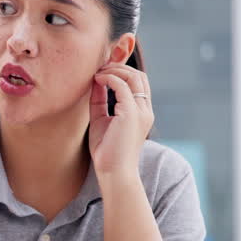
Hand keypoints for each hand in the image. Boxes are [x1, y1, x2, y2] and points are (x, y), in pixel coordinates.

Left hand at [87, 63, 153, 178]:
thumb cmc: (106, 151)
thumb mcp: (101, 120)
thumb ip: (100, 101)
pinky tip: (96, 80)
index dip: (121, 72)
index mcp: (142, 112)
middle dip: (119, 67)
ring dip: (113, 70)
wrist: (113, 172)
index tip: (102, 71)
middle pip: (139, 76)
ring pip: (133, 77)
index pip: (138, 83)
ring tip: (97, 73)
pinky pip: (122, 86)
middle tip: (99, 69)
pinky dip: (108, 79)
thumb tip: (95, 81)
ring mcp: (140, 111)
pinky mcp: (131, 114)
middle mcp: (145, 110)